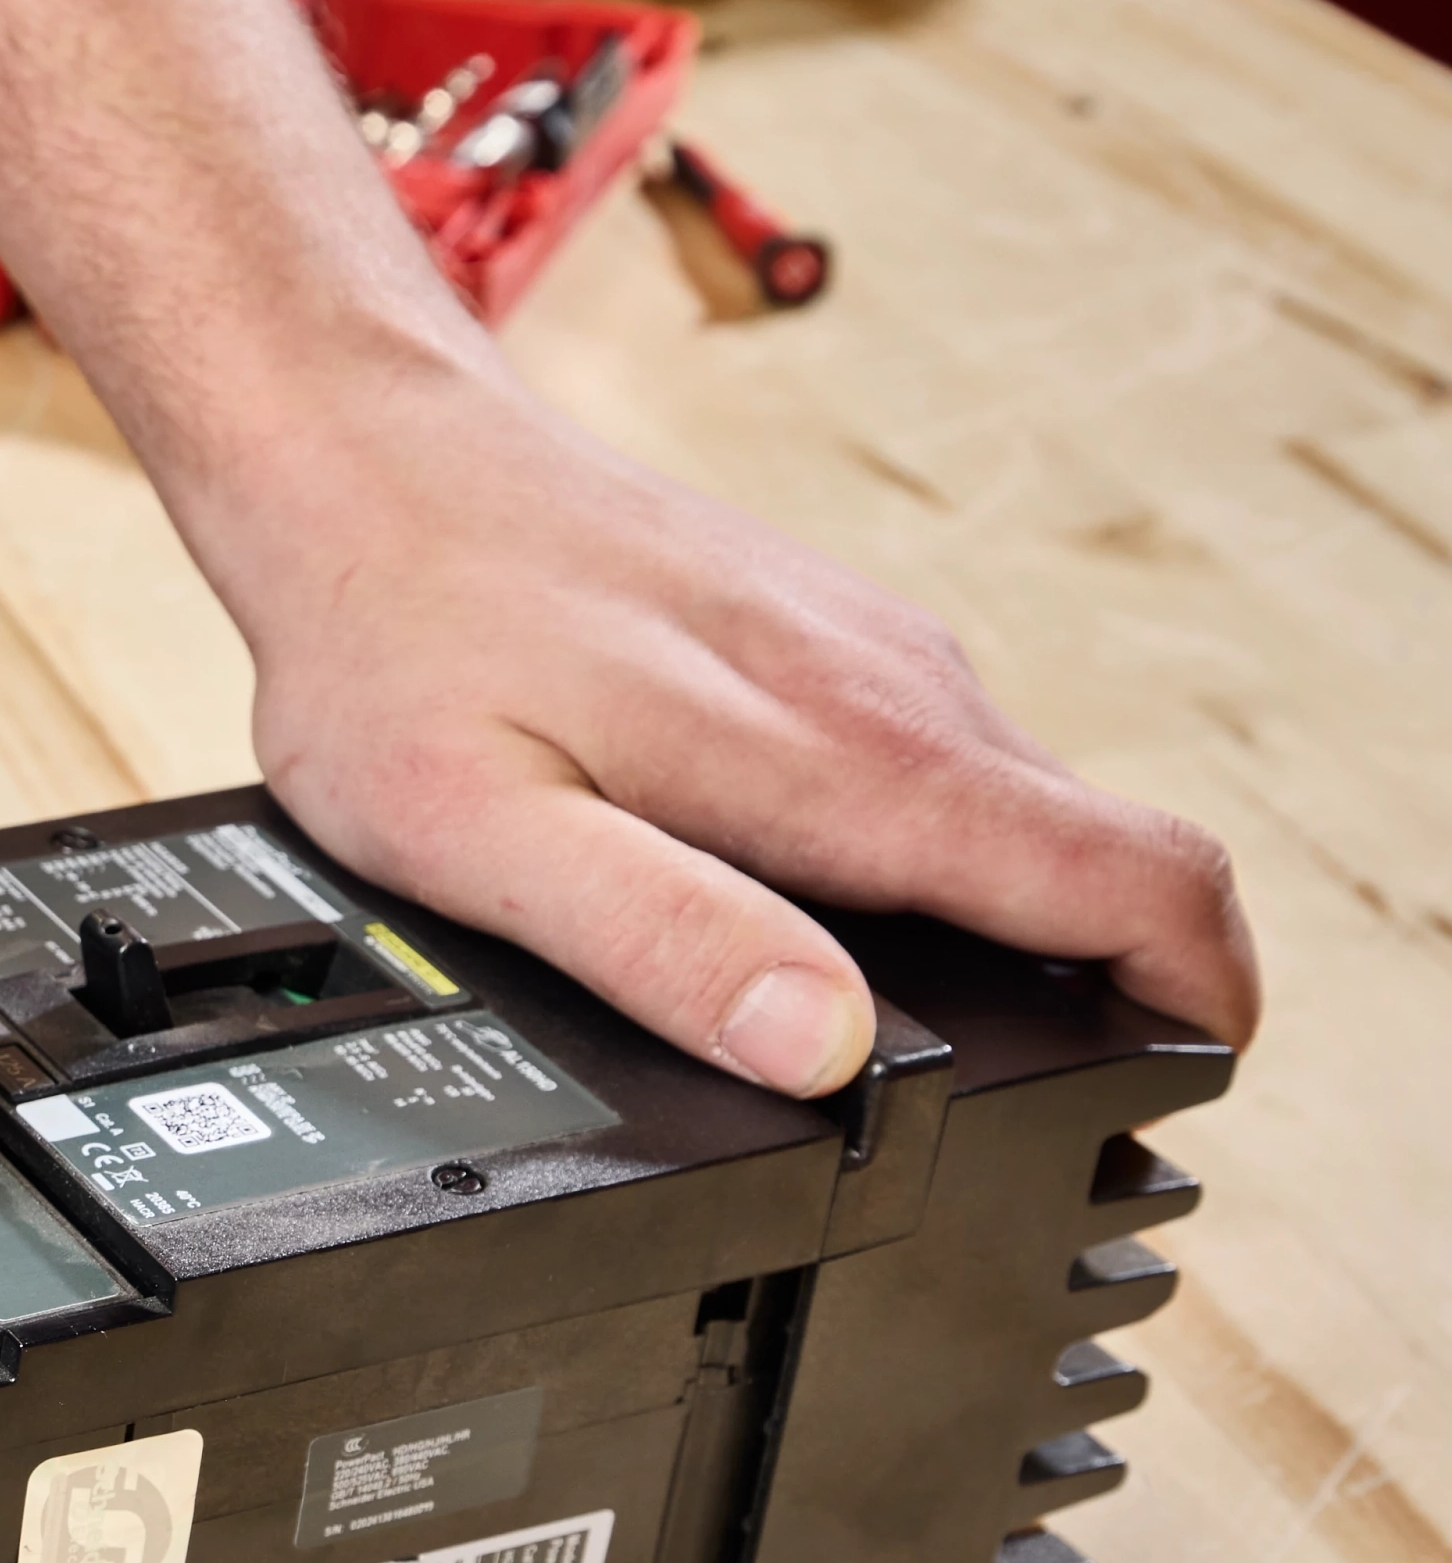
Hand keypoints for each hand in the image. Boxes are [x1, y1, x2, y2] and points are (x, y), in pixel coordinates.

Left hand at [196, 357, 1259, 1092]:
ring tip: (906, 1027)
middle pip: (1100, 860)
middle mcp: (896, 687)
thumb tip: (823, 1047)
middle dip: (1108, 988)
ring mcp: (867, 649)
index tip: (1171, 1085)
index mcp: (851, 754)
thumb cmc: (398, 643)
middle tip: (1017, 1100)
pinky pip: (933, 760)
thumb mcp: (482, 836)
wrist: (364, 461)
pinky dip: (927, 853)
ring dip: (1011, 923)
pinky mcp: (820, 632)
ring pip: (1015, 812)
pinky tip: (804, 900)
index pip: (1145, 879)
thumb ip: (662, 940)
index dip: (1198, 1003)